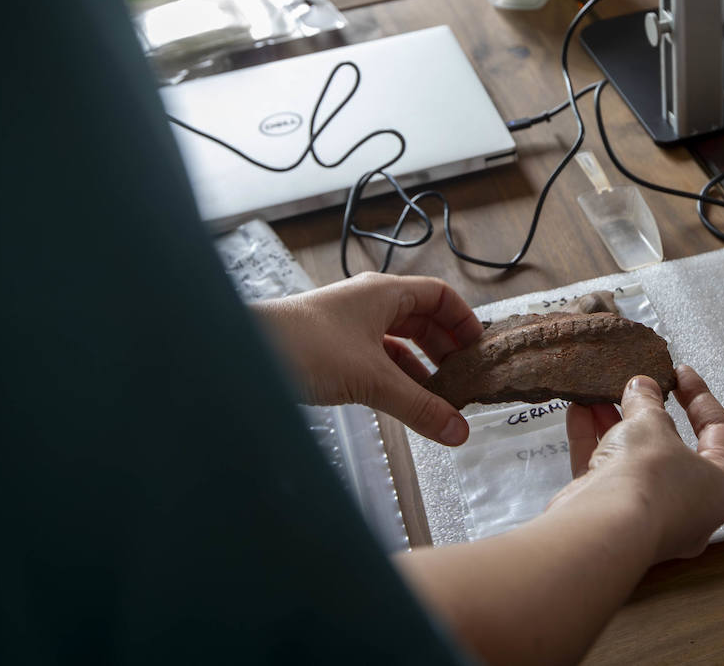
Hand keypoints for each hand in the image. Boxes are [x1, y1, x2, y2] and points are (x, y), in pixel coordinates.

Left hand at [253, 272, 481, 445]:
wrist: (243, 354)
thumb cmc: (302, 346)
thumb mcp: (371, 380)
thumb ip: (419, 407)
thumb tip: (459, 431)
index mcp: (384, 293)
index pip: (439, 296)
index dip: (463, 320)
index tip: (480, 349)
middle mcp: (368, 303)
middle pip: (421, 320)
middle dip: (445, 349)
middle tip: (465, 379)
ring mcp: (349, 326)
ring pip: (398, 343)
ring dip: (420, 368)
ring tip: (441, 398)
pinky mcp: (332, 349)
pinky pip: (376, 360)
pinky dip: (395, 378)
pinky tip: (404, 402)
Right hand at [548, 365, 723, 563]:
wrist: (602, 529)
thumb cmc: (649, 478)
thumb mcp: (652, 424)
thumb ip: (648, 402)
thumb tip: (642, 388)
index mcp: (721, 487)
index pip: (719, 432)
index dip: (699, 395)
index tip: (680, 372)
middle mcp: (690, 508)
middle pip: (672, 448)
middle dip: (649, 412)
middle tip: (638, 384)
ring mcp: (649, 516)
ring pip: (635, 461)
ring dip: (616, 424)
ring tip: (601, 391)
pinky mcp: (613, 518)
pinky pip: (607, 474)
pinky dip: (594, 442)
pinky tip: (579, 410)